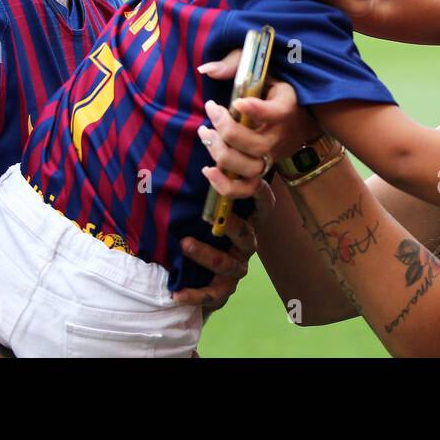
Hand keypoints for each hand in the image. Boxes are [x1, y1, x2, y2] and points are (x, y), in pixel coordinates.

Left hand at [172, 179, 273, 316]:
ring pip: (228, 263)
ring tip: (184, 244)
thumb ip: (200, 185)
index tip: (246, 181)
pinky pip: (212, 294)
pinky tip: (176, 292)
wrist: (188, 273)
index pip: (263, 203)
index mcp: (245, 220)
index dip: (259, 192)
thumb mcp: (198, 205)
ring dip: (207, 254)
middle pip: (246, 235)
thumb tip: (190, 145)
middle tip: (207, 217)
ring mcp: (236, 268)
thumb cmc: (193, 227)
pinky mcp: (222, 291)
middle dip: (229, 225)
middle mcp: (245, 244)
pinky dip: (195, 294)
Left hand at [198, 78, 321, 180]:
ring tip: (205, 133)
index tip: (238, 102)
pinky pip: (246, 188)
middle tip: (212, 109)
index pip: (272, 114)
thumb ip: (235, 66)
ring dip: (220, 152)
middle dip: (226, 128)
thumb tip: (205, 69)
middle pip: (252, 144)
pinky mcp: (261, 171)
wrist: (300, 122)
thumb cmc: (275, 93)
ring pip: (246, 166)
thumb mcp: (263, 73)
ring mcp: (270, 157)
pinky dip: (225, 185)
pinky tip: (208, 169)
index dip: (254, 110)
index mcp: (284, 110)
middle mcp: (278, 138)